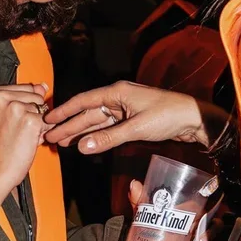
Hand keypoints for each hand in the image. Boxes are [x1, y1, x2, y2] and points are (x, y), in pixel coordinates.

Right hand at [0, 83, 47, 210]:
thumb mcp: (6, 115)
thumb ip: (25, 97)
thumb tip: (43, 85)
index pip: (26, 88)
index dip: (25, 107)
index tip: (10, 122)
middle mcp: (2, 96)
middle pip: (36, 96)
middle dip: (33, 114)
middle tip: (16, 131)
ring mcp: (16, 107)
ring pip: (44, 108)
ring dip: (38, 124)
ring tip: (21, 136)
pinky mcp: (30, 120)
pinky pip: (49, 121)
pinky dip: (43, 133)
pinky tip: (28, 141)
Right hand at [43, 81, 206, 154]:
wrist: (193, 118)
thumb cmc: (168, 115)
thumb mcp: (136, 127)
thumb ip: (108, 138)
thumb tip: (82, 147)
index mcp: (116, 93)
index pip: (83, 101)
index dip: (64, 111)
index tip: (47, 120)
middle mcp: (117, 99)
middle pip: (87, 113)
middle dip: (68, 125)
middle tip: (49, 137)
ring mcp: (124, 110)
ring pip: (96, 122)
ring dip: (79, 132)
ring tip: (61, 142)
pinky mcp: (131, 121)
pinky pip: (107, 129)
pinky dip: (95, 136)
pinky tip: (84, 143)